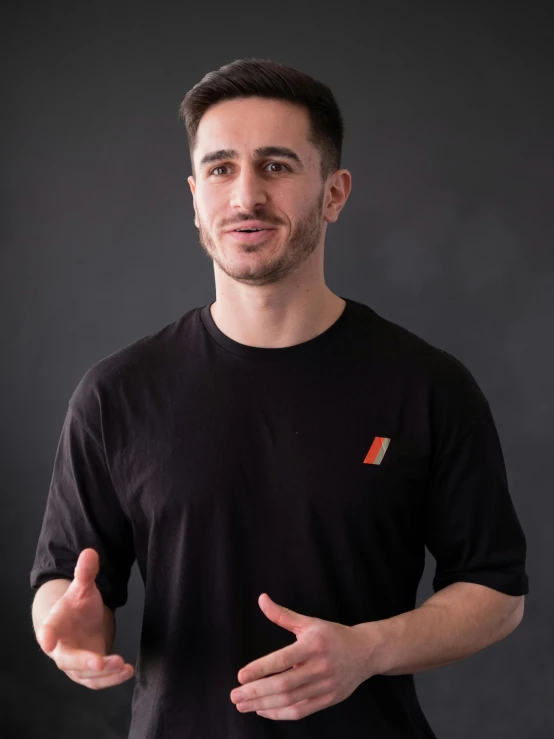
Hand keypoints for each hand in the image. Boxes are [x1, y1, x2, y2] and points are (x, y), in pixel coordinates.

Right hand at [36, 548, 133, 688]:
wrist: (78, 623)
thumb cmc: (77, 606)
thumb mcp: (82, 587)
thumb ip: (85, 573)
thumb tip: (90, 551)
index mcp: (53, 627)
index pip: (46, 631)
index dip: (46, 635)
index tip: (47, 639)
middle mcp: (61, 649)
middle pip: (67, 660)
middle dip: (83, 662)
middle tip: (99, 662)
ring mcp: (74, 664)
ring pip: (85, 675)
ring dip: (103, 674)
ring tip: (122, 664)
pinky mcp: (88, 673)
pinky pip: (98, 681)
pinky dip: (112, 679)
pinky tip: (128, 671)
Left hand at [230, 593, 372, 720]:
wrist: (365, 652)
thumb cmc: (333, 635)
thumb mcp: (309, 622)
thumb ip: (282, 615)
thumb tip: (261, 599)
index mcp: (312, 645)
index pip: (283, 660)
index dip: (261, 669)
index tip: (241, 675)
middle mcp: (319, 667)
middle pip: (284, 685)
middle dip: (256, 692)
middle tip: (235, 695)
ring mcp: (325, 686)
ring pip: (290, 700)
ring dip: (263, 704)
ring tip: (243, 704)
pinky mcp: (328, 700)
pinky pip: (301, 711)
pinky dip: (280, 713)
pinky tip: (263, 709)